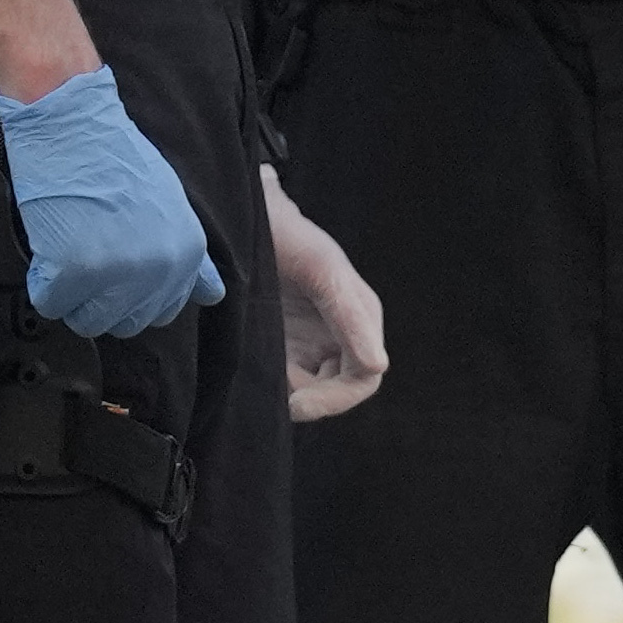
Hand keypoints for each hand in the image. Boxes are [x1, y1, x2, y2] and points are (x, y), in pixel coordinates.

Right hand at [0, 70, 221, 339]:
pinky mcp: (75, 270)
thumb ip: (189, 258)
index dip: (130, 295)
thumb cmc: (115, 157)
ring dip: (70, 296)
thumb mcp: (172, 206)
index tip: (114, 274)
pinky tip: (48, 252)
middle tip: (84, 262)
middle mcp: (160, 268)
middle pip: (126, 322)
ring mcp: (119, 272)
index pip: (163, 310)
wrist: (74, 125)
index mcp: (187, 253)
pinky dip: (42, 284)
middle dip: (99, 300)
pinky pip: (51, 303)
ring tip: (67, 255)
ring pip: (89, 321)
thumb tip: (211, 295)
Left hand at [264, 173, 386, 420]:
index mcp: (361, 318)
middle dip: (317, 400)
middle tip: (283, 405)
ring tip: (265, 376)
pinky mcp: (287, 343)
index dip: (336, 398)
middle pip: (345, 388)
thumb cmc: (287, 237)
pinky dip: (279, 384)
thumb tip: (377, 366)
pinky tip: (258, 370)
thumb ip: (351, 318)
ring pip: (317, 388)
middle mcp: (344, 333)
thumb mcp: (322, 272)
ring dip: (295, 393)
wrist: (246, 217)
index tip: (297, 403)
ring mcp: (314, 339)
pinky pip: (292, 378)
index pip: (364, 377)